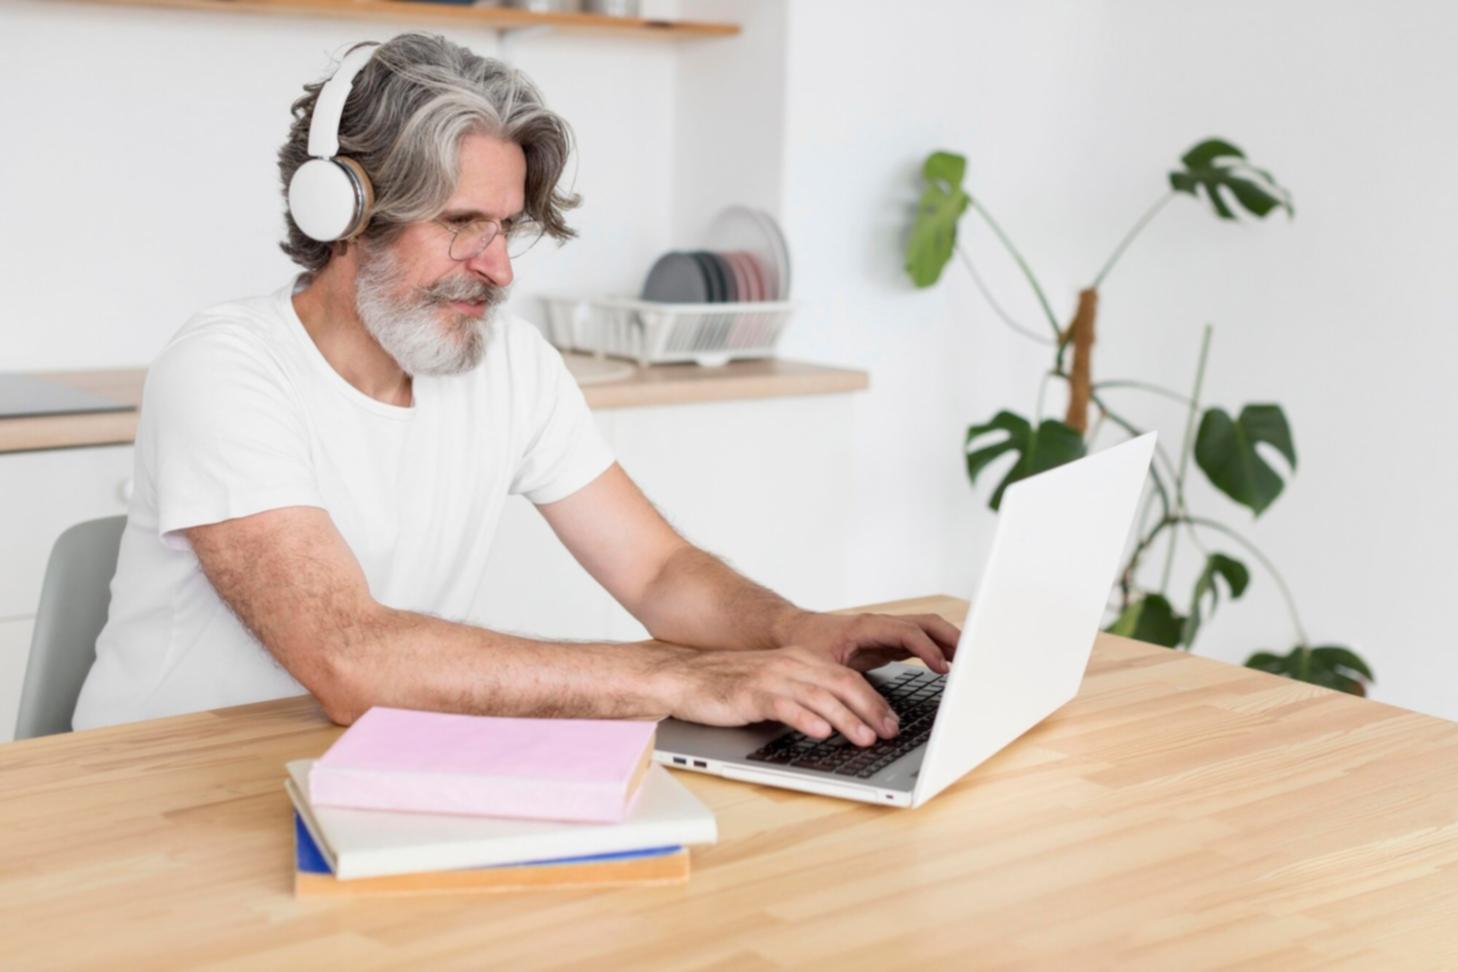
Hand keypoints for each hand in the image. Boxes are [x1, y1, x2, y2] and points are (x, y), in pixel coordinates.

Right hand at [661, 645, 900, 746]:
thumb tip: (837, 721)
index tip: (891, 720)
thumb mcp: (772, 684)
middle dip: (870, 709)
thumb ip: (802, 695)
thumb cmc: (727, 684)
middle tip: (890, 731)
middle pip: (841, 683)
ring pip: (819, 696)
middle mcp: (788, 665)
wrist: (683, 676)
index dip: (873, 699)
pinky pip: (784, 705)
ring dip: (847, 718)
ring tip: (865, 738)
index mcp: (797, 660)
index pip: (846, 677)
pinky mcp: (749, 693)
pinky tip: (820, 732)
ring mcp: (769, 678)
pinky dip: (805, 718)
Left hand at [774, 611, 960, 674]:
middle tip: (972, 659)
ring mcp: (887, 631)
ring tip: (969, 662)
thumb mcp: (822, 667)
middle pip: (926, 623)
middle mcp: (881, 624)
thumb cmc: (804, 645)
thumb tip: (872, 713)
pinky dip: (936, 649)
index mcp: (867, 626)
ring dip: (949, 642)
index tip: (943, 668)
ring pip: (927, 629)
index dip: (928, 649)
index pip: (908, 632)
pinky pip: (919, 640)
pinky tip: (947, 666)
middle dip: (951, 638)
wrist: (792, 632)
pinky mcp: (888, 641)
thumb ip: (846, 686)